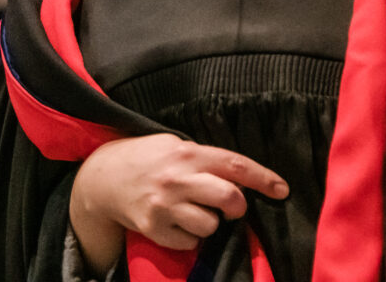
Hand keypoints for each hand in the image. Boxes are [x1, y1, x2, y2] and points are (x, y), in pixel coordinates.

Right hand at [69, 134, 288, 273]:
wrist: (102, 178)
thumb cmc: (147, 158)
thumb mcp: (175, 145)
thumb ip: (204, 158)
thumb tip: (240, 177)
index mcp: (187, 153)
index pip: (235, 165)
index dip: (264, 178)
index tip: (282, 189)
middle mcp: (177, 179)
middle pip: (229, 197)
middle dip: (238, 205)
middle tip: (233, 205)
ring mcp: (164, 206)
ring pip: (210, 224)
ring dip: (212, 221)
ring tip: (197, 211)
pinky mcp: (153, 229)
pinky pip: (190, 241)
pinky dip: (191, 235)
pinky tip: (179, 222)